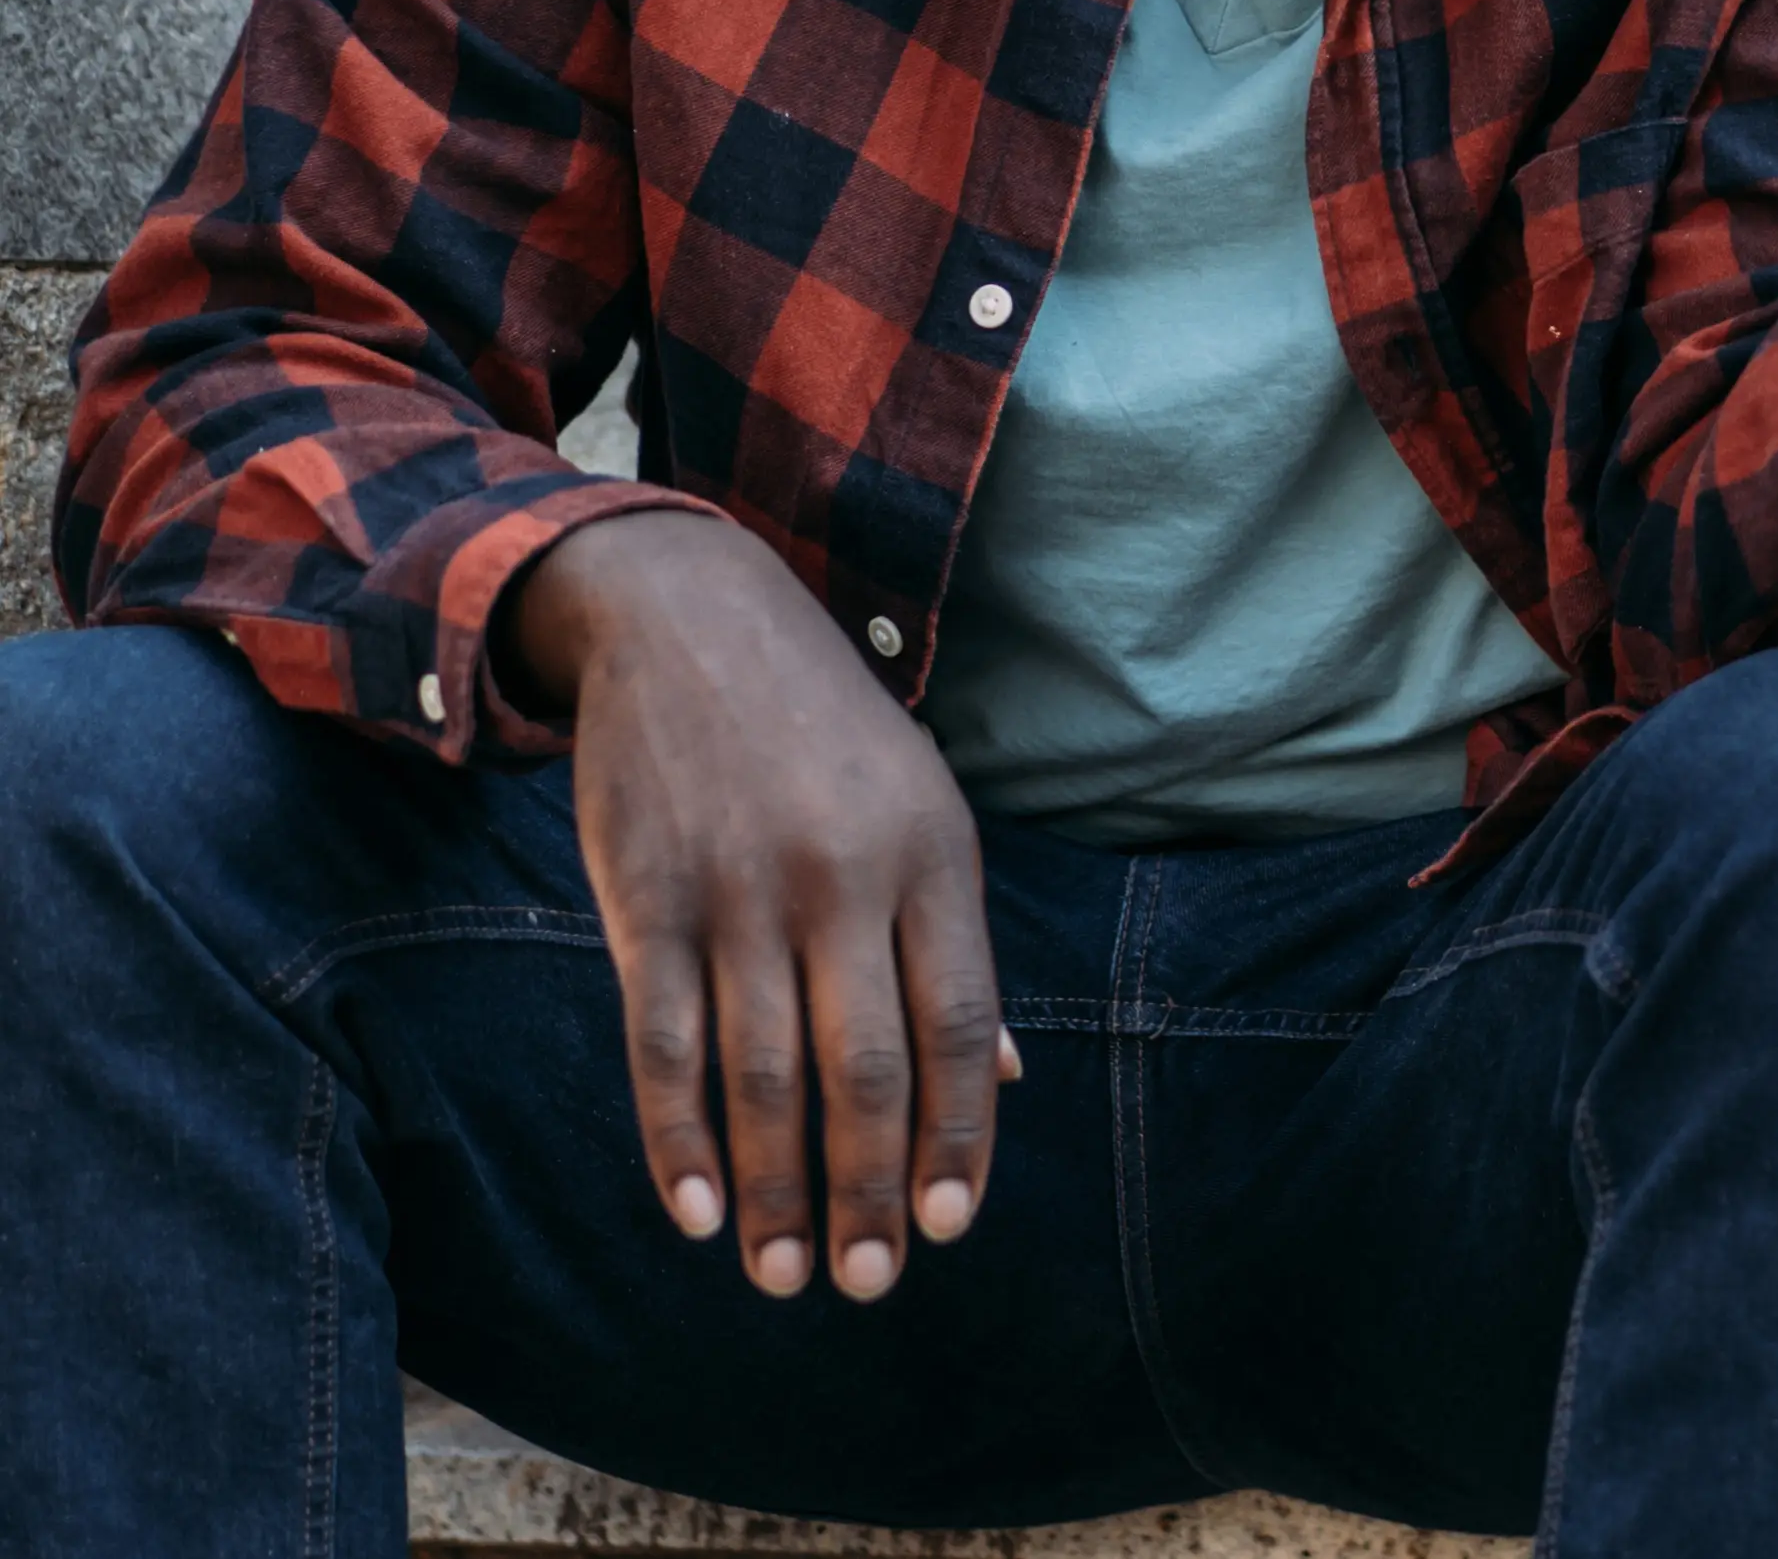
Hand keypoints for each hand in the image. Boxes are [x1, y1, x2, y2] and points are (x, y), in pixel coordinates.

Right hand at [496, 513, 1013, 1302]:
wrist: (691, 619)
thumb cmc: (827, 735)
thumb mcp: (925, 809)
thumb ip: (956, 946)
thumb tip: (1008, 1079)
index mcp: (934, 858)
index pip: (960, 1027)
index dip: (957, 1136)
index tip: (947, 1229)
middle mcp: (843, 881)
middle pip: (864, 1068)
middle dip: (868, 1189)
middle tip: (864, 1281)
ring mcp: (740, 892)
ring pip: (761, 1074)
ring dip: (775, 1189)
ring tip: (782, 1275)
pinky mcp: (646, 900)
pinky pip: (661, 1043)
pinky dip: (677, 1139)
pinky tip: (698, 1209)